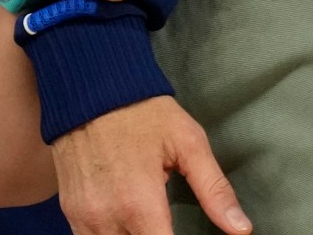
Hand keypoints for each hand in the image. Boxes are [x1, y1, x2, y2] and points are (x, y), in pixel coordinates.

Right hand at [53, 96, 249, 234]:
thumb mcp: (189, 143)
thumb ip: (214, 190)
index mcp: (139, 204)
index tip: (185, 234)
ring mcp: (84, 218)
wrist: (91, 90)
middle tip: (169, 224)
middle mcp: (106, 219)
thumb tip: (241, 229)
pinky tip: (128, 224)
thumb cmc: (143, 114)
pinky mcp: (71, 213)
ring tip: (151, 222)